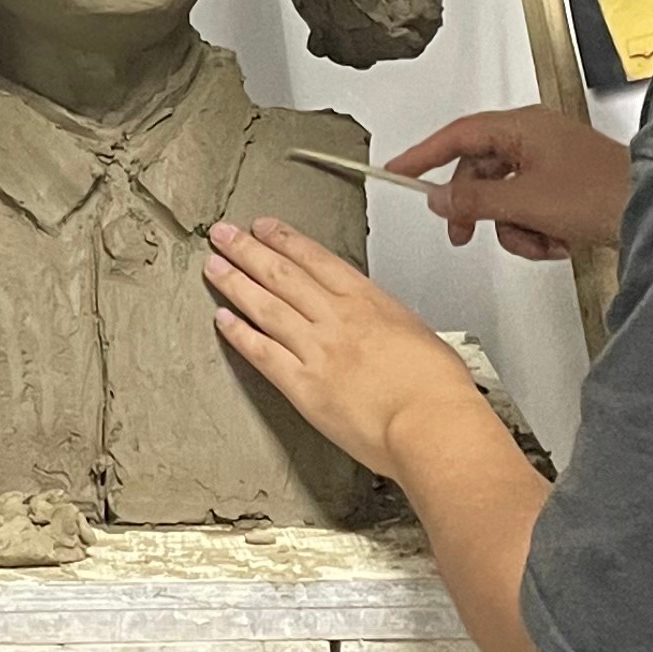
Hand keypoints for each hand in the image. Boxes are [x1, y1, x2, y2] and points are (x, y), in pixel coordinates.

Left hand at [204, 217, 488, 480]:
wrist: (431, 424)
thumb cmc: (439, 389)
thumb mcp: (421, 336)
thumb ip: (392, 326)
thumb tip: (386, 330)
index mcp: (369, 301)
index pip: (316, 259)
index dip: (285, 239)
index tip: (265, 227)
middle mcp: (337, 318)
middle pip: (282, 274)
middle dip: (248, 250)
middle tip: (224, 235)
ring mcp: (316, 349)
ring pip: (266, 306)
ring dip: (235, 283)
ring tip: (214, 268)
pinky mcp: (303, 386)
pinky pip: (262, 353)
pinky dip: (240, 334)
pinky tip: (223, 320)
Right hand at [383, 103, 630, 262]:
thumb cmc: (603, 192)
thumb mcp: (525, 200)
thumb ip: (474, 200)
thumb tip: (440, 198)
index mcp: (523, 126)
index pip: (457, 135)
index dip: (424, 155)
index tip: (398, 171)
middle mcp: (535, 138)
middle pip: (480, 172)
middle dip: (478, 209)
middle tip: (467, 233)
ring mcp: (551, 162)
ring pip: (504, 197)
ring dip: (514, 227)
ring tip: (539, 239)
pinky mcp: (565, 187)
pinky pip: (528, 210)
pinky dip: (536, 231)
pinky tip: (558, 243)